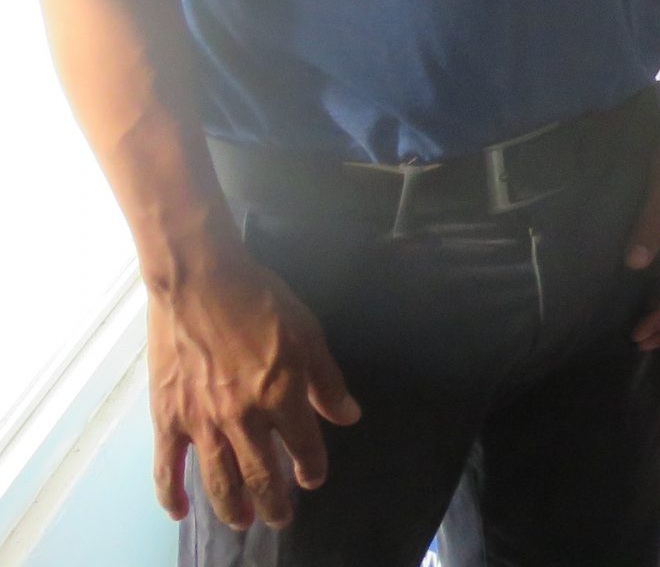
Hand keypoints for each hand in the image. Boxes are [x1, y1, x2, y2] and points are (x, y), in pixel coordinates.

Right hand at [148, 255, 358, 528]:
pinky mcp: (167, 417)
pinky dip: (171, 495)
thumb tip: (348, 416)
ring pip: (218, 480)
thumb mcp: (309, 334)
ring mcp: (202, 422)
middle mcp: (244, 418)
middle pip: (261, 476)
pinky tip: (180, 513)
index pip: (305, 448)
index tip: (312, 479)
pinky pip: (167, 466)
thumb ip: (327, 381)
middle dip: (274, 503)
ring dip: (232, 507)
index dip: (312, 469)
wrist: (200, 283)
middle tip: (280, 518)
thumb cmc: (261, 302)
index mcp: (282, 397)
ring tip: (243, 522)